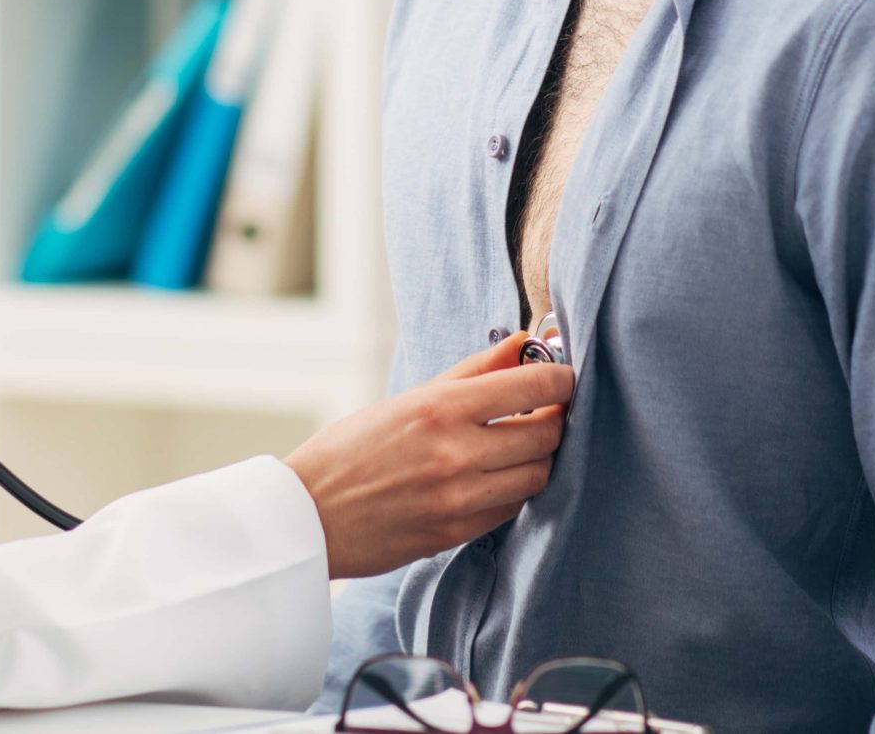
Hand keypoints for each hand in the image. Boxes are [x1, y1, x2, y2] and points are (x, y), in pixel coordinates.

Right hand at [284, 334, 574, 579]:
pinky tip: (495, 478)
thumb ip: (473, 371)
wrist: (310, 514)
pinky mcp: (457, 533)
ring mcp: (459, 498)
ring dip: (538, 458)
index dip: (561, 380)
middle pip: (547, 434)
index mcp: (442, 407)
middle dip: (555, 419)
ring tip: (520, 447)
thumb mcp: (410, 398)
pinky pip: (512, 509)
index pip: (534, 386)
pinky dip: (514, 490)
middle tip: (547, 412)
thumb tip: (524, 342)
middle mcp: (456, 452)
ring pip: (538, 475)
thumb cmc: (353, 448)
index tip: (564, 378)